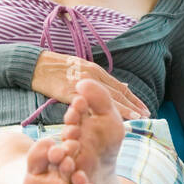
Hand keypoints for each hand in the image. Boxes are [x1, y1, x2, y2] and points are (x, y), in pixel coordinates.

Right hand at [30, 51, 148, 118]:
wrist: (37, 65)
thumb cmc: (58, 68)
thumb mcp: (82, 68)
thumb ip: (101, 79)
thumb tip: (123, 87)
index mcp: (96, 70)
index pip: (119, 87)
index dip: (133, 99)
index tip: (144, 108)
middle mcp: (92, 76)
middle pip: (117, 93)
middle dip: (133, 105)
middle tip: (147, 115)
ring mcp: (82, 84)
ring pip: (107, 98)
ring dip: (123, 109)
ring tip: (137, 117)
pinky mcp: (70, 92)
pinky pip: (88, 104)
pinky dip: (100, 111)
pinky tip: (109, 117)